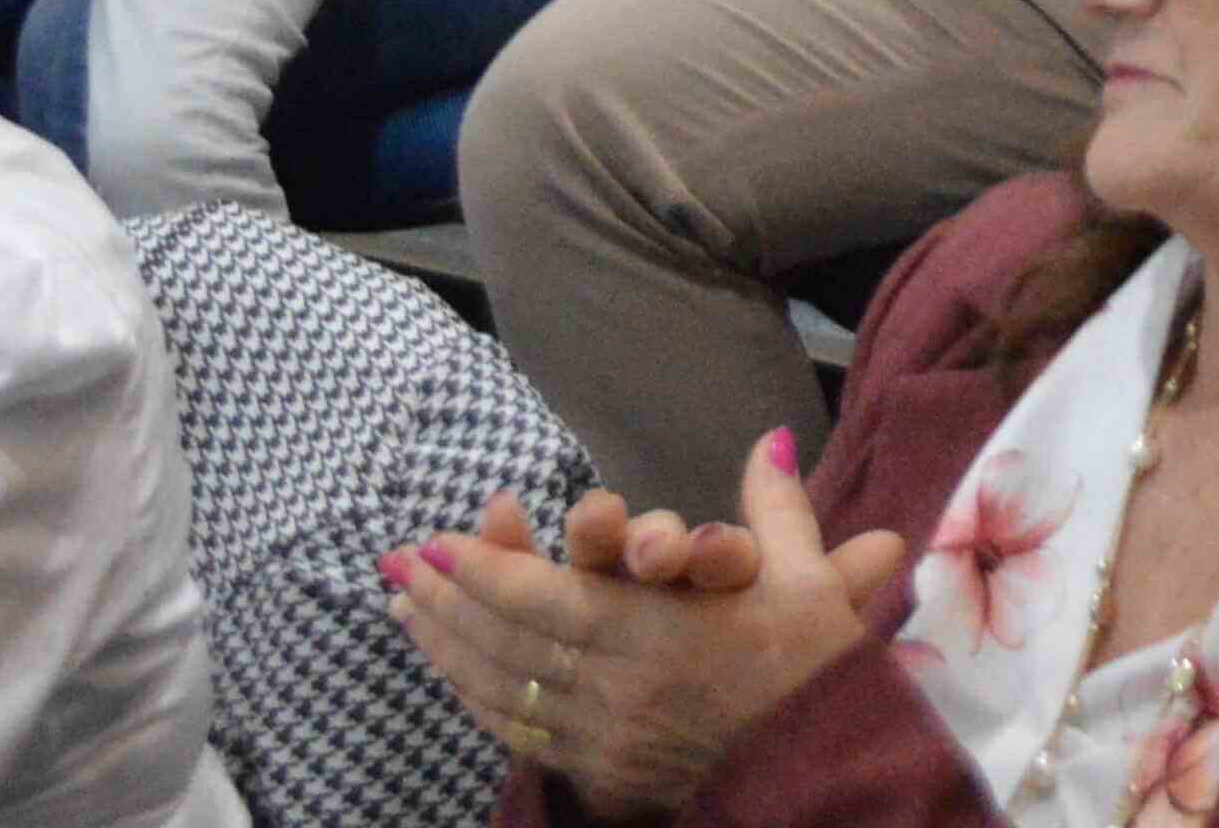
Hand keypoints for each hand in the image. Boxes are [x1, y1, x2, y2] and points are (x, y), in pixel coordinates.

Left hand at [385, 441, 907, 825]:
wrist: (819, 779)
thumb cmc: (814, 679)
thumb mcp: (810, 587)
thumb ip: (777, 512)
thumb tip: (771, 440)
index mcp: (658, 635)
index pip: (547, 602)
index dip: (486, 572)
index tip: (438, 543)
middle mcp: (617, 689)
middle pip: (508, 644)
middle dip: (446, 603)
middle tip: (398, 566)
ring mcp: (602, 739)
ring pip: (503, 691)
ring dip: (447, 649)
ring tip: (404, 611)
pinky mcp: (601, 774)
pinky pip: (521, 736)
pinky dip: (478, 701)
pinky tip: (455, 676)